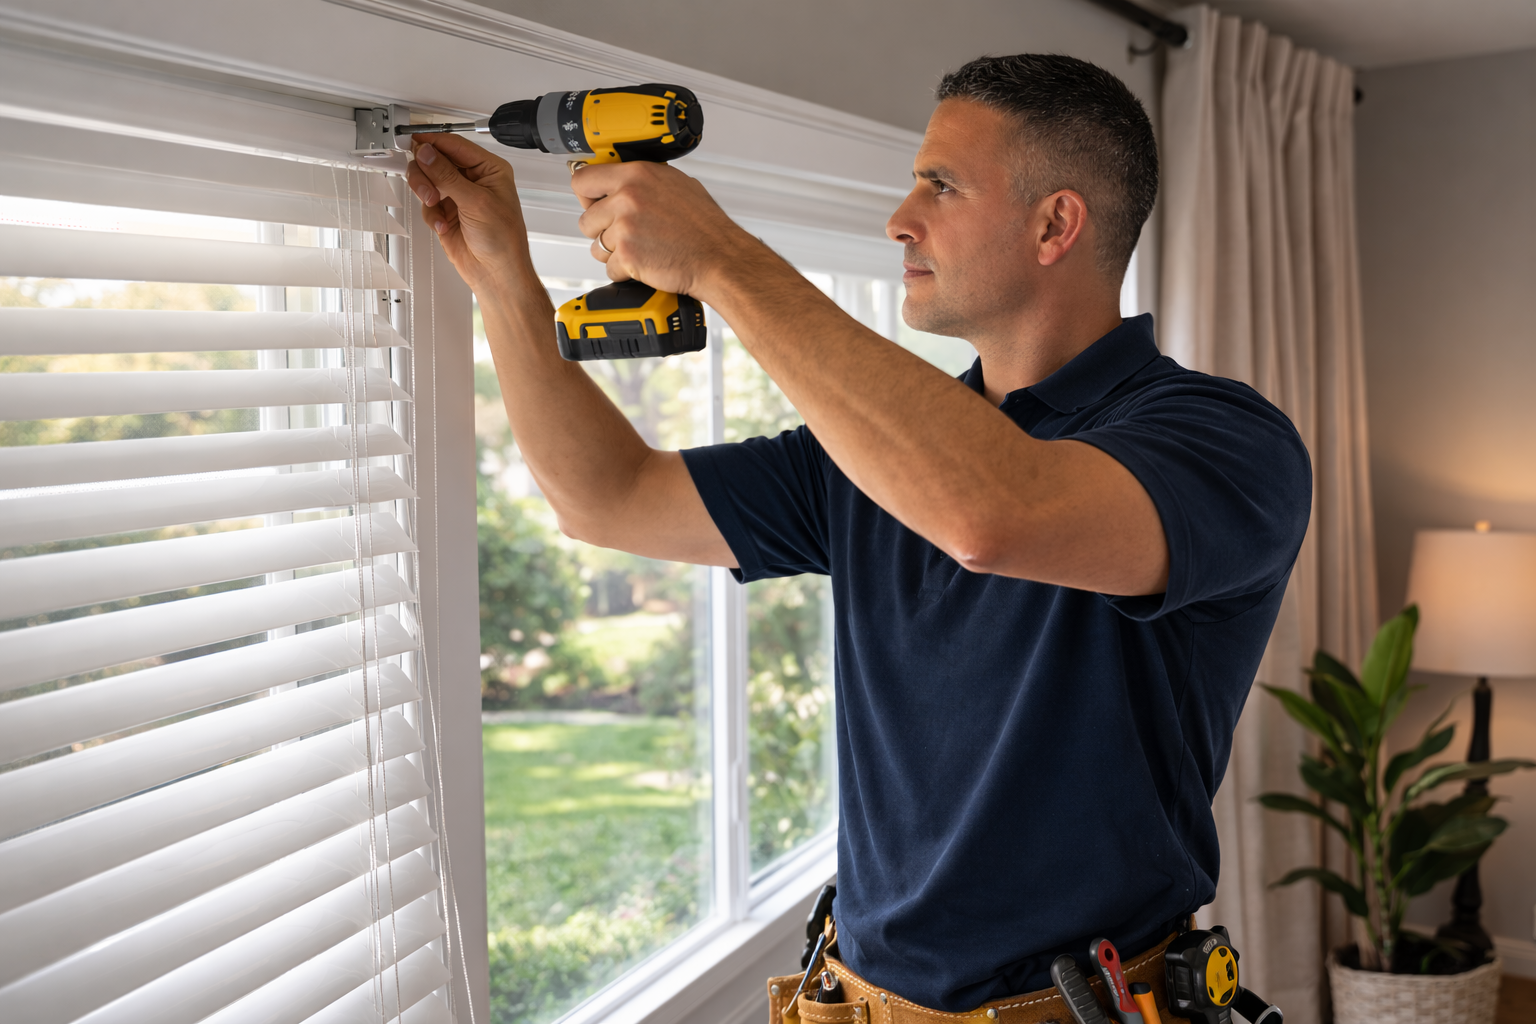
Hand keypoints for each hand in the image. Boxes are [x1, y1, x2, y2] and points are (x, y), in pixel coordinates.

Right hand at [406, 134, 535, 292]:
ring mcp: (458, 196)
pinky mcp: (446, 213)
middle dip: (427, 173)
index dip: (433, 142)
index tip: (413, 140)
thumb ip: (447, 175)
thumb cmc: (503, 241)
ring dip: (426, 193)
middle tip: (426, 187)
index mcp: (489, 169)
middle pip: (436, 160)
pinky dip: (431, 215)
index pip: (455, 145)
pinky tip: (443, 226)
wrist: (496, 273)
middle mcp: (473, 179)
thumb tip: (428, 153)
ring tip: (434, 204)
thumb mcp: (476, 202)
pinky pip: (426, 204)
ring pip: (427, 180)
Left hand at [571, 161, 758, 299]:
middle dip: (602, 230)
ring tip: (641, 250)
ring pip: (596, 246)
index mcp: (637, 174)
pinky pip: (609, 268)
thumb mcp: (677, 184)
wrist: (719, 258)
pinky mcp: (627, 254)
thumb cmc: (705, 227)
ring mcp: (625, 227)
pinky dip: (625, 271)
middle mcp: (628, 197)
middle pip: (586, 219)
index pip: (584, 179)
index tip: (594, 202)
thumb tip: (621, 180)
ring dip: (613, 253)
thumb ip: (643, 180)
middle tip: (627, 234)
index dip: (587, 195)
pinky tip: (647, 263)